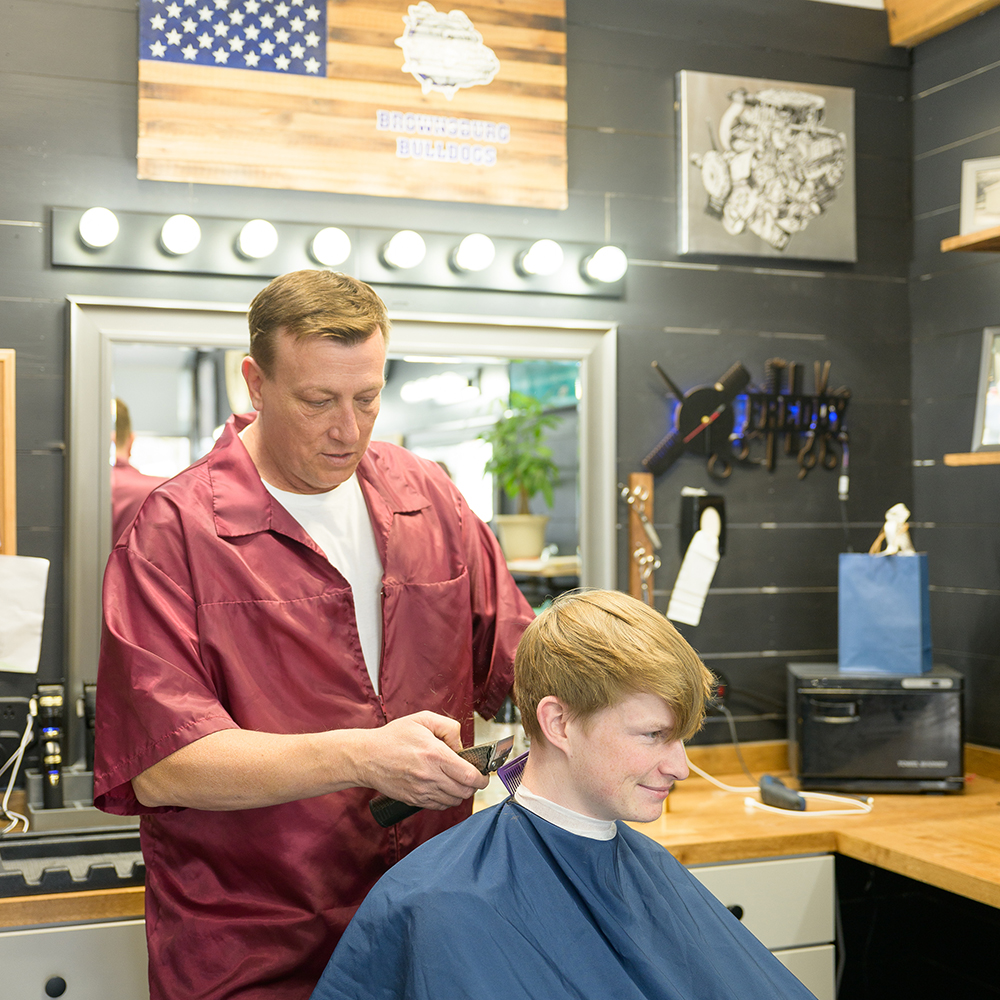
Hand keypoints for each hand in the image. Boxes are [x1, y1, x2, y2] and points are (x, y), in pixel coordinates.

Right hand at [358, 712, 487, 809]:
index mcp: (435, 755)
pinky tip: (443, 787)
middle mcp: (430, 776)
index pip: (469, 775)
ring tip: (456, 780)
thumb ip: (449, 727)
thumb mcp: (423, 719)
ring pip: (454, 800)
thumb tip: (462, 746)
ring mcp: (422, 791)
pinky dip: (447, 799)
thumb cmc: (393, 737)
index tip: (484, 774)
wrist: (367, 757)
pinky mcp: (414, 800)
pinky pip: (440, 806)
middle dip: (473, 785)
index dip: (482, 778)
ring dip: (460, 792)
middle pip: (465, 791)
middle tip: (471, 775)